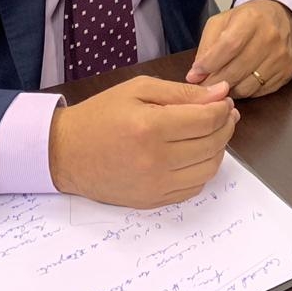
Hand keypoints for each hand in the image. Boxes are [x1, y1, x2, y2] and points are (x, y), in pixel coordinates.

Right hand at [49, 76, 237, 206]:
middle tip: (222, 113)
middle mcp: (155, 161)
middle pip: (213, 145)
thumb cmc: (102, 114)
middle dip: (225, 126)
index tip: (222, 100)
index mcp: (151, 127)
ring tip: (209, 133)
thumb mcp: (139, 89)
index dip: (223, 108)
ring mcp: (155, 186)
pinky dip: (202, 170)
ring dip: (218, 149)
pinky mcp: (152, 202)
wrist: (66, 152)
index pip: (208, 120)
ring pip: (208, 169)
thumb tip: (221, 94)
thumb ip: (183, 92)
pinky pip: (193, 188)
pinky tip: (194, 154)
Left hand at [186, 0, 291, 97]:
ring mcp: (281, 56)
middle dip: (214, 82)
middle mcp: (270, 37)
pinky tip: (239, 83)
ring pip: (247, 86)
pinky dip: (245, 91)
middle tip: (203, 87)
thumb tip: (195, 75)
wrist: (281, 16)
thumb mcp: (221, 22)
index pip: (228, 47)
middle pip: (236, 70)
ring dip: (229, 90)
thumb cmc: (247, 19)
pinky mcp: (287, 71)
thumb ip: (206, 46)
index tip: (195, 74)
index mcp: (251, 19)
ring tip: (220, 85)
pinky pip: (260, 91)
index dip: (209, 64)